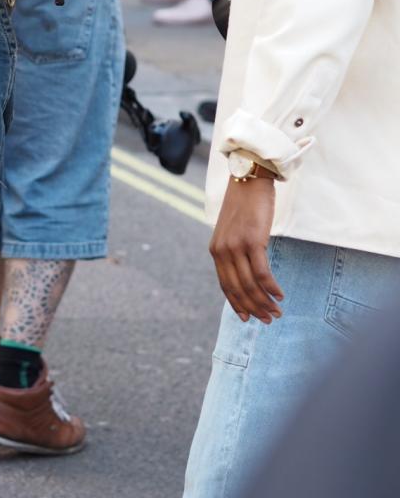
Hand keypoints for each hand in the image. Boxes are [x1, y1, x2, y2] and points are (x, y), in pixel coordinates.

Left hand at [209, 176, 282, 323]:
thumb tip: (247, 272)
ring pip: (250, 285)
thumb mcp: (234, 230)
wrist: (249, 178)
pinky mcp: (252, 241)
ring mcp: (236, 246)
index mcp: (216, 250)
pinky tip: (280, 294)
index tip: (248, 318)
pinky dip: (272, 287)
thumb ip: (236, 250)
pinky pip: (262, 273)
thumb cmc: (245, 204)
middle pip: (238, 289)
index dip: (237, 304)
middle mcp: (222, 251)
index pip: (225, 286)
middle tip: (269, 319)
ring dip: (265, 302)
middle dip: (254, 308)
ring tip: (277, 311)